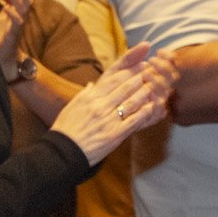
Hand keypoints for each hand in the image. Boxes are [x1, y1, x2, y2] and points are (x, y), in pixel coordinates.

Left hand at [0, 0, 33, 78]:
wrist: (3, 55)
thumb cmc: (4, 35)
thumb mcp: (6, 17)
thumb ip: (9, 5)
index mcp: (21, 14)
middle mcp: (22, 19)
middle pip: (27, 1)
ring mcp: (18, 26)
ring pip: (22, 10)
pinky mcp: (13, 34)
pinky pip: (15, 23)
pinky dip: (12, 14)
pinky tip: (6, 7)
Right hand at [52, 44, 173, 165]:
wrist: (63, 152)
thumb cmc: (66, 129)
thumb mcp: (72, 106)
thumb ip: (85, 94)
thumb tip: (92, 84)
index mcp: (90, 97)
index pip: (113, 78)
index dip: (130, 70)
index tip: (141, 64)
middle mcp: (100, 106)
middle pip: (125, 87)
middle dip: (140, 77)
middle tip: (152, 71)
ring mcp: (108, 120)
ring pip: (131, 102)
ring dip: (144, 92)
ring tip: (154, 86)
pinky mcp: (114, 135)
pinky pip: (132, 121)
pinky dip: (144, 113)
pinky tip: (152, 107)